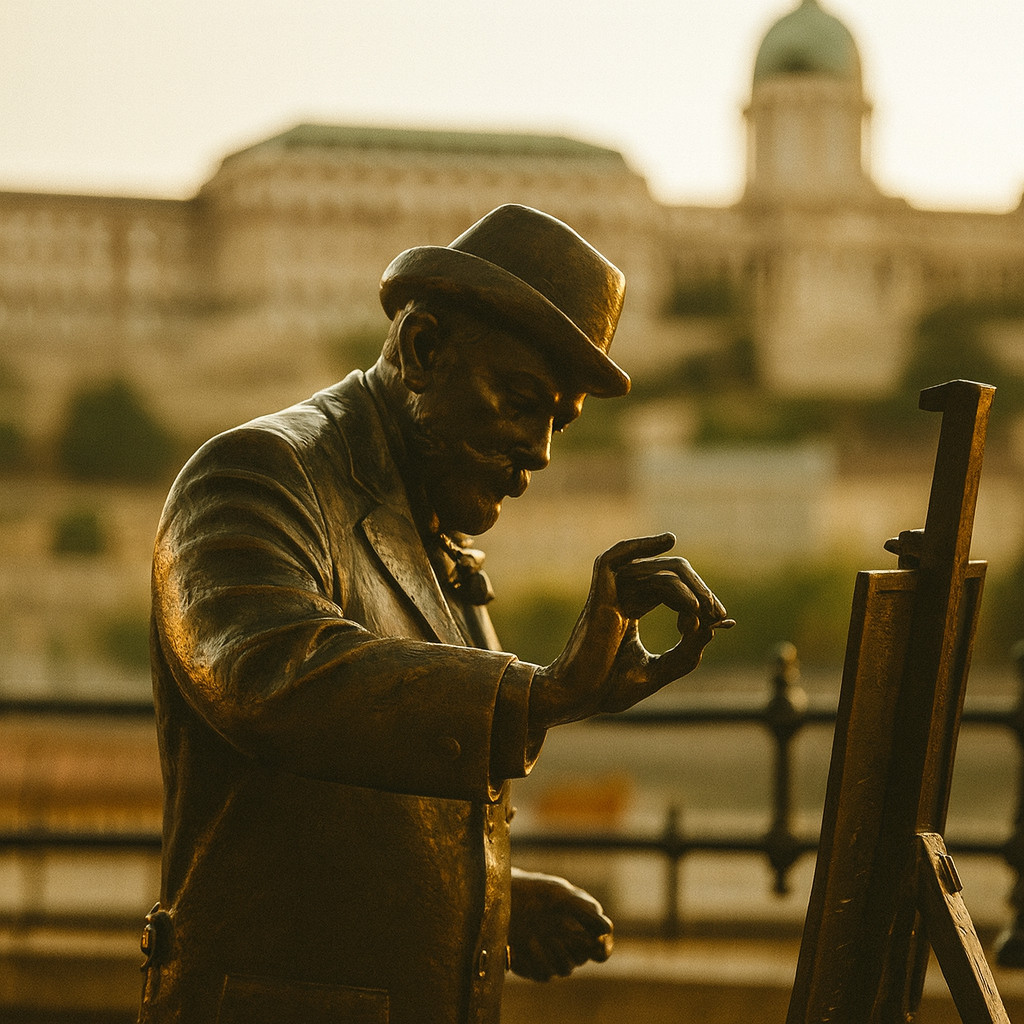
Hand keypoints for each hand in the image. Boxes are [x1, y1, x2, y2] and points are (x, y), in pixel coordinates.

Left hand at [508, 869, 612, 980]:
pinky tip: (530, 941)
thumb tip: (607, 929)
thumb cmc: (538, 893)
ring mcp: (553, 958)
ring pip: (565, 968)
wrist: (506, 897)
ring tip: (541, 933)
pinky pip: (544, 973)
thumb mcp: (563, 896)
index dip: (602, 948)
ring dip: (556, 953)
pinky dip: (538, 959)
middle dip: (574, 944)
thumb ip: (586, 911)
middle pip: (582, 957)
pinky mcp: (535, 967)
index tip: (597, 942)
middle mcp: (570, 947)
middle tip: (562, 927)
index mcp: (583, 929)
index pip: (601, 949)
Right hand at [530, 533, 729, 729]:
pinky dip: (641, 545)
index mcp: (631, 610)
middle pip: (670, 573)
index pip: (672, 588)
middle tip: (718, 613)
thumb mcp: (661, 669)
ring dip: (688, 588)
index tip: (721, 620)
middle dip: (700, 590)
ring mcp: (610, 593)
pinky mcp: (599, 594)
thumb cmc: (609, 689)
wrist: (579, 698)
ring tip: (701, 610)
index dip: (701, 600)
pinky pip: (615, 558)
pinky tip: (667, 541)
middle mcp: (622, 596)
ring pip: (658, 571)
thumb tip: (713, 625)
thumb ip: (688, 651)